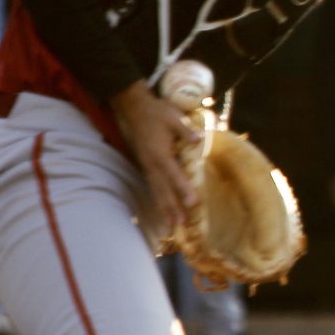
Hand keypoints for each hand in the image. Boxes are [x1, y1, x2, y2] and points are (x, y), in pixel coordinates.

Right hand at [110, 80, 201, 228]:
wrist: (136, 108)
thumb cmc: (158, 112)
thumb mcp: (173, 117)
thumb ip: (186, 129)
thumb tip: (199, 138)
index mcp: (160, 153)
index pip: (174, 174)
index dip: (183, 188)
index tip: (192, 202)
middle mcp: (152, 163)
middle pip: (164, 189)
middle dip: (173, 207)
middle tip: (181, 224)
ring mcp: (148, 166)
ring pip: (157, 191)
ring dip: (165, 208)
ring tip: (172, 226)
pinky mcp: (147, 166)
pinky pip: (153, 186)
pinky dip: (159, 200)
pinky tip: (165, 211)